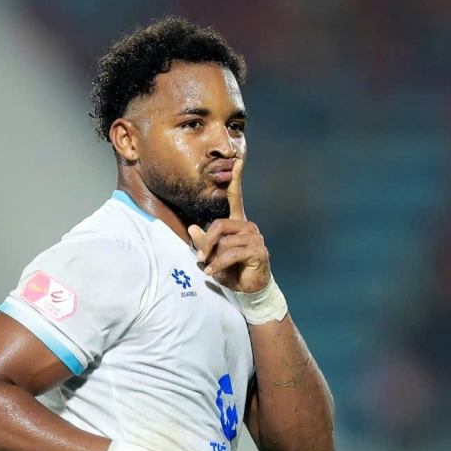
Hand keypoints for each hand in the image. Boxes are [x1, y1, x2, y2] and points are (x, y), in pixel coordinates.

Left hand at [188, 157, 271, 293]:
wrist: (247, 290)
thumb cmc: (232, 271)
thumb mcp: (212, 256)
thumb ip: (203, 242)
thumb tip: (192, 229)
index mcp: (238, 224)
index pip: (236, 197)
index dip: (236, 179)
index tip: (236, 161)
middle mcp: (248, 227)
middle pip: (219, 224)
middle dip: (206, 242)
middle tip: (199, 257)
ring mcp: (255, 238)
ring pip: (225, 241)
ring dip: (213, 258)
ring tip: (209, 268)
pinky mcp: (258, 250)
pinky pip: (232, 253)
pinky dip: (218, 264)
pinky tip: (213, 272)